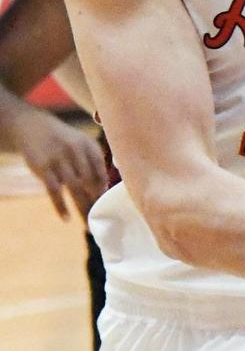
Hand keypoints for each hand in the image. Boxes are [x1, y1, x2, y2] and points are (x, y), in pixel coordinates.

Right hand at [3, 102, 105, 220]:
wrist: (31, 126)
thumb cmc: (62, 140)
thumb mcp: (81, 142)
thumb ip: (93, 161)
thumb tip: (104, 189)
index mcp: (88, 145)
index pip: (101, 171)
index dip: (104, 189)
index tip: (107, 204)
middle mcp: (75, 151)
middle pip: (91, 182)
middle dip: (96, 202)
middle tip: (101, 218)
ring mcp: (59, 159)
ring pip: (75, 189)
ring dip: (82, 208)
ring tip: (87, 224)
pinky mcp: (43, 168)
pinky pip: (54, 191)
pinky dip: (61, 206)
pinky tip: (66, 219)